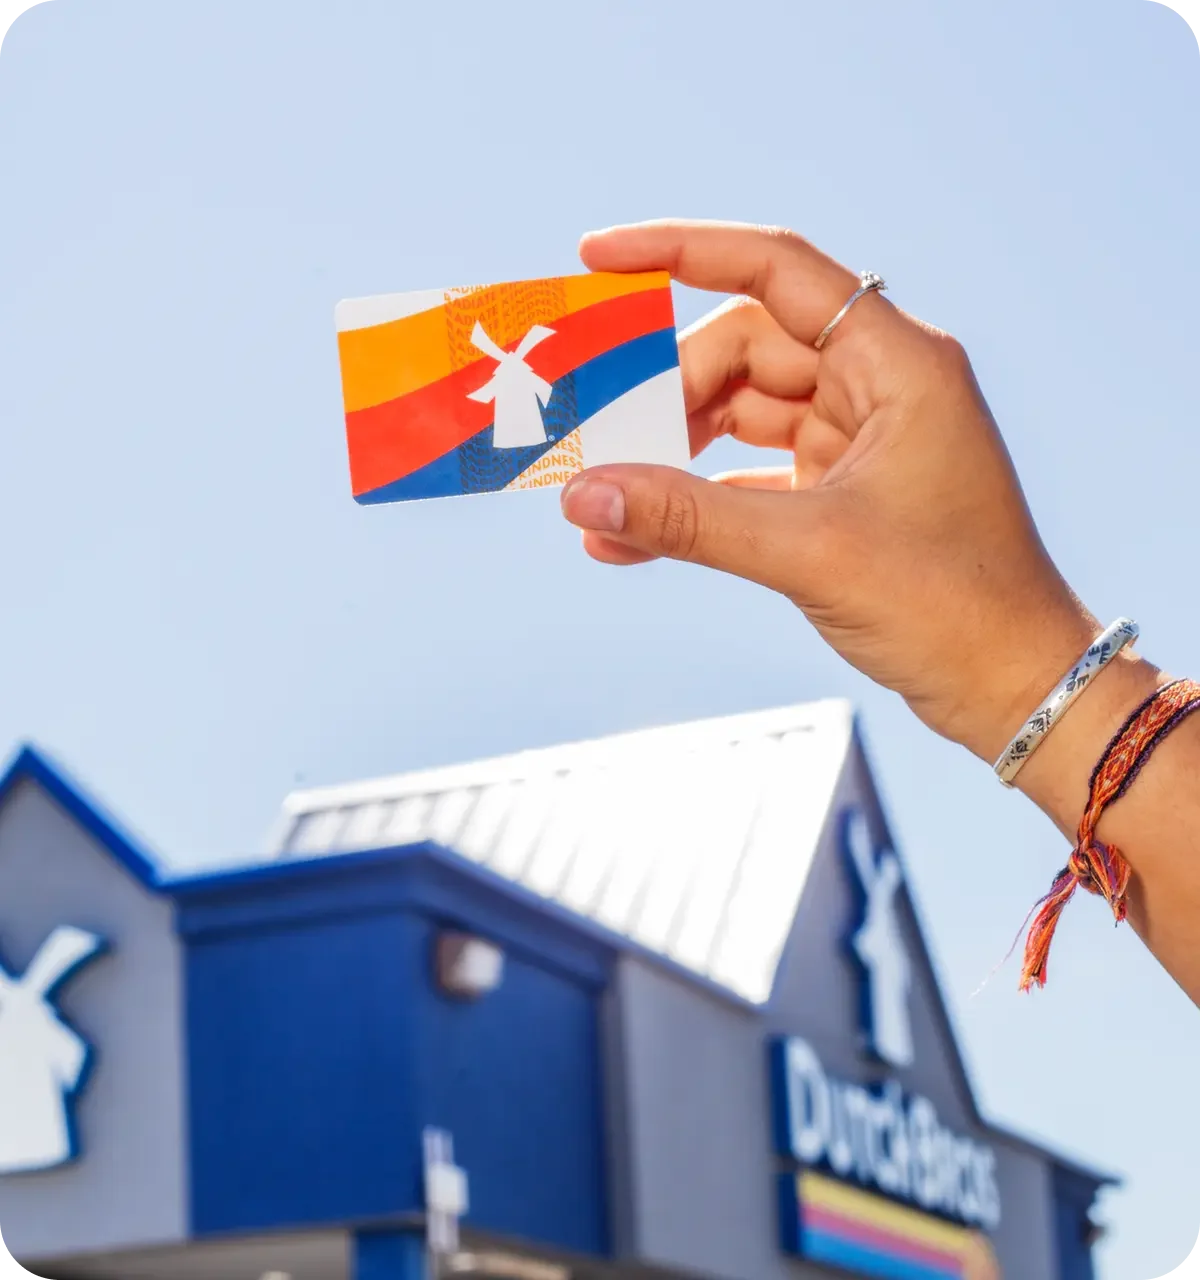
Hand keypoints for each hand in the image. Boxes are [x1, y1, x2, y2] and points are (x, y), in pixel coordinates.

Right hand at [561, 220, 1096, 761]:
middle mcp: (880, 385)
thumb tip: (585, 499)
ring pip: (743, 412)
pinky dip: (698, 499)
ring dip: (676, 450)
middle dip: (670, 392)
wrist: (1013, 685)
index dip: (681, 251)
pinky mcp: (843, 493)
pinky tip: (635, 538)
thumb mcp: (810, 552)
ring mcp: (860, 439)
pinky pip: (750, 474)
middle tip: (606, 438)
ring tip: (610, 495)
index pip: (776, 269)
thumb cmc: (952, 606)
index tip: (602, 256)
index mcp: (897, 363)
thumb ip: (690, 521)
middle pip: (746, 349)